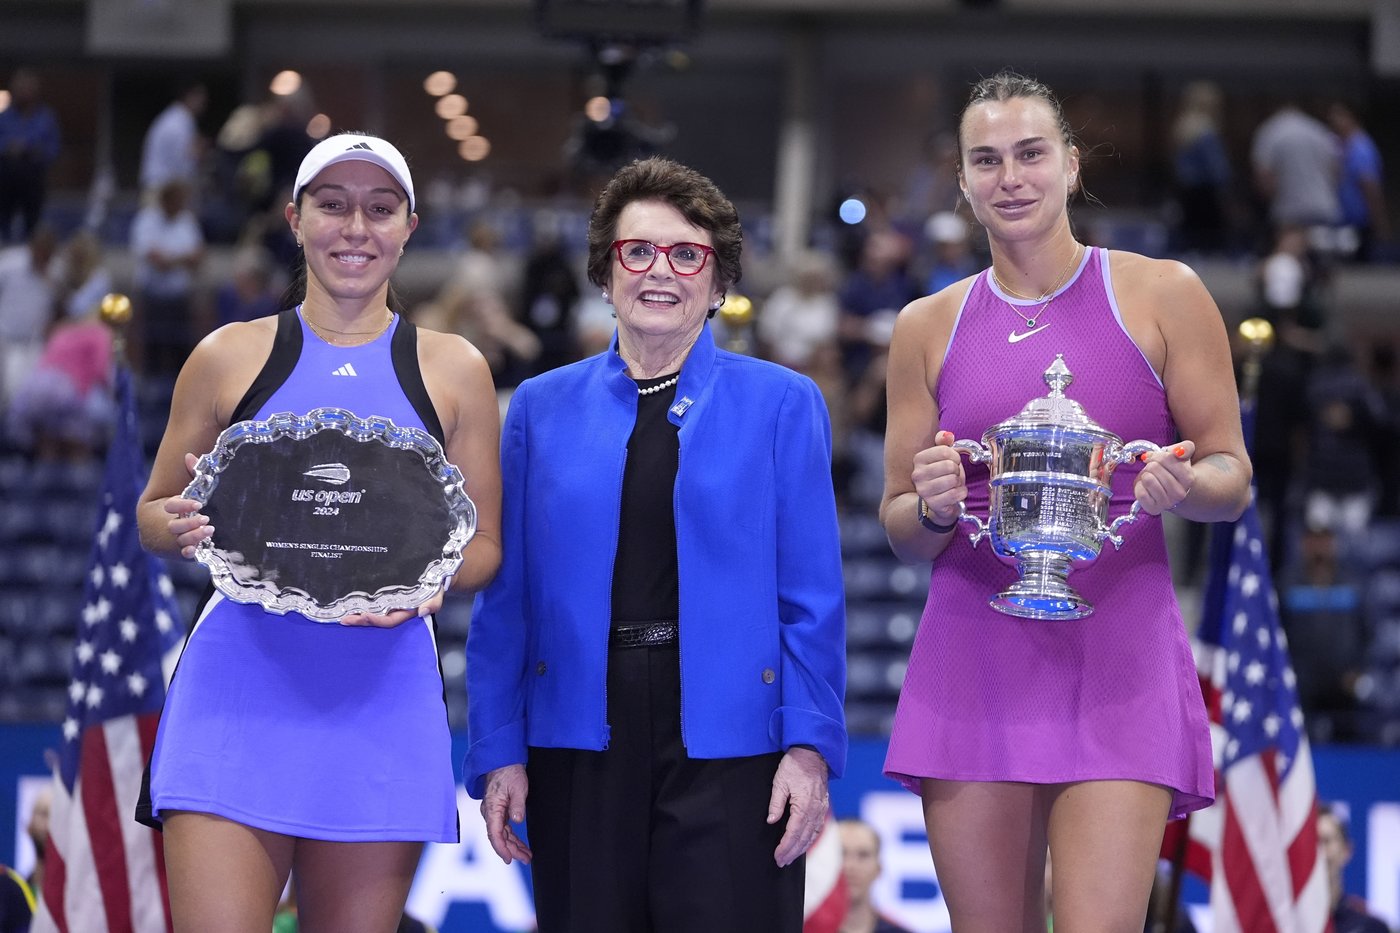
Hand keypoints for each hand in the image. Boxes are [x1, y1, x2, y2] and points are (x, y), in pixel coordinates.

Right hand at [165, 453, 211, 558]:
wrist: (165, 528)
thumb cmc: (185, 504)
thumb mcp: (189, 489)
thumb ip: (192, 473)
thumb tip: (189, 455)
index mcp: (169, 508)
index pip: (171, 506)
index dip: (183, 505)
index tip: (197, 504)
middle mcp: (170, 524)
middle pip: (174, 526)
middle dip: (189, 523)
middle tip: (205, 518)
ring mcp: (175, 538)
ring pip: (180, 540)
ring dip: (193, 536)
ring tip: (209, 530)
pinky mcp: (182, 550)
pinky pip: (182, 554)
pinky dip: (187, 552)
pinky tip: (194, 550)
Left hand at [339, 589, 444, 627]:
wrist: (437, 577)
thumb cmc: (436, 585)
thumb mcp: (437, 592)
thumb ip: (434, 602)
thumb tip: (423, 611)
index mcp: (407, 612)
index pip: (389, 620)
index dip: (376, 620)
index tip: (364, 616)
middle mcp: (397, 611)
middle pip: (377, 620)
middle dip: (361, 621)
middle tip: (345, 619)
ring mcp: (392, 605)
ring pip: (373, 614)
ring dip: (359, 616)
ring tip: (343, 615)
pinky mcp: (388, 598)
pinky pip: (374, 605)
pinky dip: (363, 607)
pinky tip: (352, 605)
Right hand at [481, 764, 531, 864]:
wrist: (503, 761)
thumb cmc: (510, 772)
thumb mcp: (518, 787)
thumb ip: (517, 805)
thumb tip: (517, 820)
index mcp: (492, 807)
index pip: (494, 833)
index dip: (501, 848)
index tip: (509, 858)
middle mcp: (490, 812)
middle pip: (498, 837)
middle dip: (511, 850)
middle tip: (526, 859)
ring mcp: (493, 812)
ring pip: (502, 835)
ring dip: (513, 846)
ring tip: (526, 856)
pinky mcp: (499, 811)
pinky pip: (504, 829)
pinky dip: (512, 838)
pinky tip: (520, 845)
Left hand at [767, 747, 828, 867]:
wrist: (813, 753)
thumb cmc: (795, 765)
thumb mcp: (780, 781)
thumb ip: (776, 803)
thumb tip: (771, 821)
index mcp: (804, 806)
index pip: (793, 833)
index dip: (785, 847)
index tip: (777, 856)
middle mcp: (815, 810)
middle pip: (803, 838)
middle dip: (792, 852)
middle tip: (781, 862)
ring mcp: (821, 809)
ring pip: (812, 835)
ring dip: (801, 848)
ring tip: (790, 857)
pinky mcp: (823, 806)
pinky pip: (817, 827)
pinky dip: (810, 838)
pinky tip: (804, 843)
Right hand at [911, 430, 964, 523]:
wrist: (937, 503)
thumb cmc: (942, 477)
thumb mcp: (942, 457)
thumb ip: (943, 443)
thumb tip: (947, 435)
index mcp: (919, 459)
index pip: (945, 451)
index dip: (955, 457)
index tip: (953, 462)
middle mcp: (917, 474)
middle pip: (950, 466)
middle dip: (957, 471)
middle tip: (953, 475)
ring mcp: (923, 490)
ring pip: (953, 480)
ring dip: (959, 483)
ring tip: (953, 485)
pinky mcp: (933, 504)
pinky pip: (955, 494)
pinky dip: (961, 493)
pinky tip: (956, 494)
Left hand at [1135, 440, 1194, 514]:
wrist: (1169, 491)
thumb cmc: (1172, 471)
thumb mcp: (1181, 455)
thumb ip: (1185, 448)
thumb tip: (1179, 451)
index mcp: (1188, 478)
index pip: (1168, 458)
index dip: (1157, 455)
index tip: (1155, 458)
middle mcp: (1180, 493)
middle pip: (1155, 468)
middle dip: (1151, 465)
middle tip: (1154, 470)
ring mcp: (1167, 502)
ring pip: (1148, 479)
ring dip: (1145, 475)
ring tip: (1151, 478)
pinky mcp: (1154, 509)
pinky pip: (1140, 492)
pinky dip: (1139, 486)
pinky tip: (1146, 487)